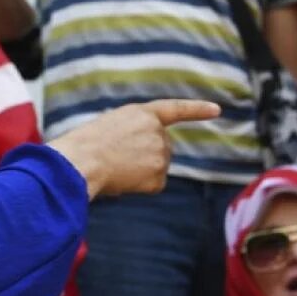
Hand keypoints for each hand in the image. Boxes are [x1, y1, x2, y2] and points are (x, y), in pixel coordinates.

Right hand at [47, 99, 220, 198]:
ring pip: (155, 167)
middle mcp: (157, 131)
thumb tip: (140, 160)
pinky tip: (121, 181)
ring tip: (113, 169)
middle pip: (160, 147)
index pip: (175, 109)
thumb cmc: (82, 146)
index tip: (216, 110)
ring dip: (139, 171)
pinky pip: (153, 185)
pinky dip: (139, 187)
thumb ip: (131, 134)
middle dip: (144, 155)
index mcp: (141, 113)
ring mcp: (160, 154)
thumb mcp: (108, 127)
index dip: (196, 109)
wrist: (80, 162)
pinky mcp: (159, 176)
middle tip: (115, 159)